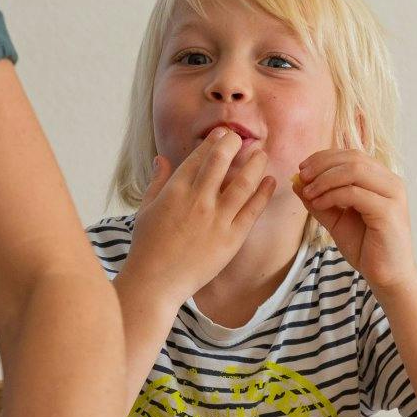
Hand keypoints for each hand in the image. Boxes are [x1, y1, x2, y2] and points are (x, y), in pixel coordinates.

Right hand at [123, 128, 275, 305]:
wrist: (156, 282)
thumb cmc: (147, 247)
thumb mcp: (146, 209)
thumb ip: (157, 181)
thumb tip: (161, 159)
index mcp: (175, 191)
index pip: (199, 156)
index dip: (214, 141)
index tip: (224, 134)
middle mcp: (198, 200)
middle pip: (221, 161)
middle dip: (234, 144)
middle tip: (243, 139)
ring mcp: (216, 219)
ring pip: (243, 182)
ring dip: (255, 164)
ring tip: (262, 154)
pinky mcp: (231, 239)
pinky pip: (252, 210)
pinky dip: (264, 193)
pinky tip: (270, 181)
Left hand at [294, 149, 416, 297]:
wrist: (386, 276)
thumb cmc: (365, 247)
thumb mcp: (336, 219)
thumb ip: (320, 199)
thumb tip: (297, 181)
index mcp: (381, 180)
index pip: (352, 155)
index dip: (324, 157)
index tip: (302, 169)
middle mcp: (391, 182)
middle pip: (353, 158)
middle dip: (322, 165)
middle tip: (302, 177)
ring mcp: (392, 195)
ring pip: (354, 170)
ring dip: (325, 179)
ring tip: (308, 192)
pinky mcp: (388, 211)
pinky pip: (354, 193)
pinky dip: (332, 195)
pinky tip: (319, 204)